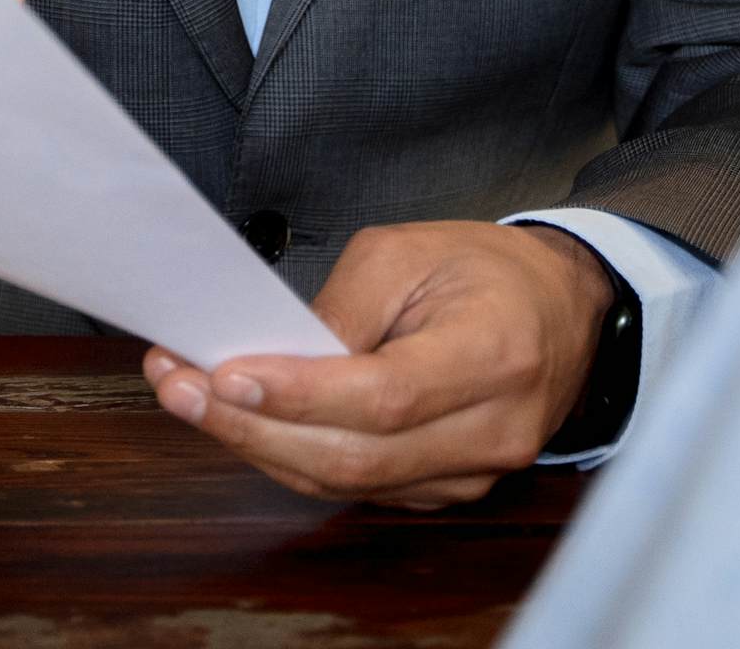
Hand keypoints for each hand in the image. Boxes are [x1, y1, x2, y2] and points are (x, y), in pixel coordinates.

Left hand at [142, 221, 608, 506]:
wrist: (561, 309)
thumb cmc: (484, 269)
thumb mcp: (408, 250)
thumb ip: (343, 307)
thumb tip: (272, 356)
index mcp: (493, 354)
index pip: (386, 395)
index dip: (300, 394)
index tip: (225, 375)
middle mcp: (492, 429)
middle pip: (356, 456)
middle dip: (251, 426)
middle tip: (178, 387)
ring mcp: (474, 472)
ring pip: (348, 482)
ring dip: (259, 444)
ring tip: (189, 399)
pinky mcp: (449, 488)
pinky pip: (359, 486)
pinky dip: (295, 457)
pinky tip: (244, 422)